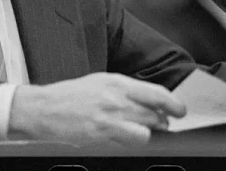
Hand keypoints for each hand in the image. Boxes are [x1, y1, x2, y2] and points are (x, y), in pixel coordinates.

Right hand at [9, 72, 185, 146]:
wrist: (45, 109)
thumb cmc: (71, 95)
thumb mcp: (100, 82)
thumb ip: (125, 90)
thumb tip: (150, 101)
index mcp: (116, 82)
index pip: (156, 93)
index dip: (174, 104)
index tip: (180, 110)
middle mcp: (116, 98)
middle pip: (155, 114)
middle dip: (162, 121)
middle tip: (160, 122)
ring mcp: (109, 118)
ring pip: (146, 130)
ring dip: (149, 132)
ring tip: (141, 130)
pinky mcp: (102, 135)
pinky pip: (130, 142)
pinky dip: (133, 141)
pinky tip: (125, 137)